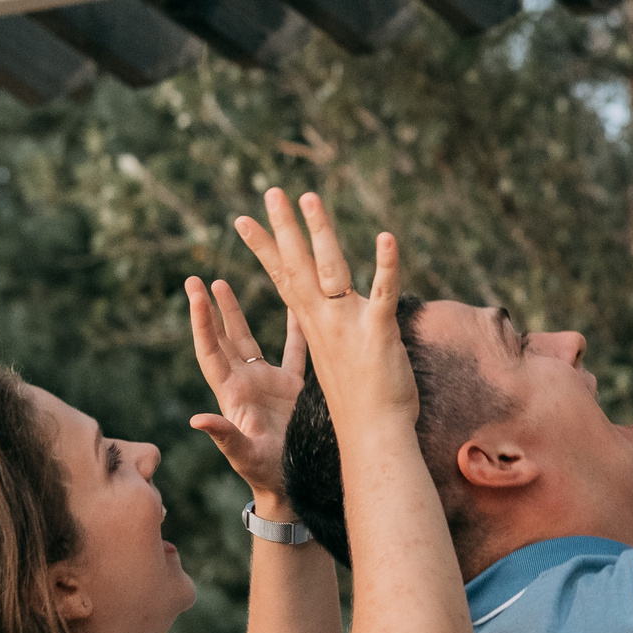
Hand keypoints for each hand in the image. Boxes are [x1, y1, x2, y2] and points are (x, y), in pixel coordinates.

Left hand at [185, 275, 306, 503]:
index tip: (194, 294)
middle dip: (209, 309)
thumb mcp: (244, 455)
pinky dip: (294, 328)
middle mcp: (245, 383)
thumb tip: (196, 419)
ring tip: (222, 283)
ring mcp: (267, 383)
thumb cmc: (266, 473)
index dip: (202, 323)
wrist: (293, 484)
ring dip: (235, 313)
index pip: (211, 351)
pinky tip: (295, 305)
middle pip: (222, 338)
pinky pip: (293, 350)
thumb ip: (224, 436)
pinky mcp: (291, 387)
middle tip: (195, 280)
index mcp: (231, 394)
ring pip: (248, 339)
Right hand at [234, 190, 417, 431]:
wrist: (372, 440)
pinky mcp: (377, 335)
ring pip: (331, 270)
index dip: (265, 248)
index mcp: (311, 327)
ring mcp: (347, 327)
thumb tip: (320, 315)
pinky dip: (386, 266)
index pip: (282, 278)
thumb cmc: (357, 405)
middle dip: (282, 229)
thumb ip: (327, 334)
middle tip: (271, 192)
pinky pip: (382, 293)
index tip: (244, 220)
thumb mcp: (333, 364)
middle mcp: (322, 322)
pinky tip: (388, 238)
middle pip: (296, 267)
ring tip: (310, 197)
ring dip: (321, 232)